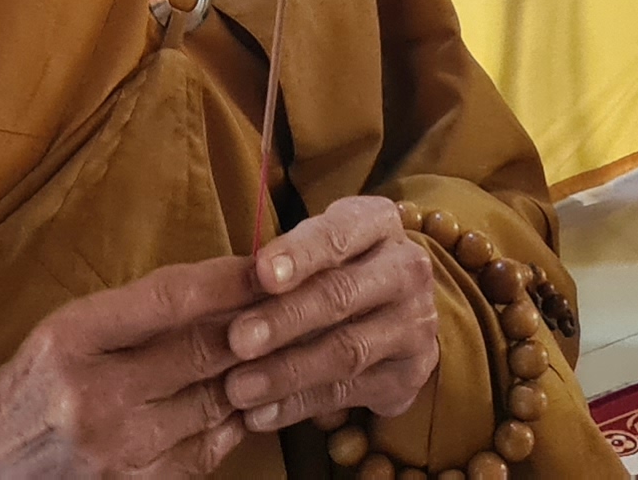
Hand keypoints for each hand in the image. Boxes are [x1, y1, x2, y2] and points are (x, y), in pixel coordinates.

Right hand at [0, 255, 256, 479]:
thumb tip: (216, 290)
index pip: (168, 299)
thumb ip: (130, 317)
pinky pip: (205, 452)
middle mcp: (94, 396)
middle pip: (203, 351)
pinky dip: (229, 423)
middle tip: (291, 305)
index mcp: (70, 340)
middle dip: (254, 326)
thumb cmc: (20, 395)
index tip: (266, 265)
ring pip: (215, 402)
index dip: (227, 279)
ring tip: (275, 351)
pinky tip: (241, 403)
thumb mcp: (58, 337)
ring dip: (250, 375)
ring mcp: (116, 451)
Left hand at [223, 196, 442, 431]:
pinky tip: (259, 414)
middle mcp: (407, 269)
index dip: (300, 253)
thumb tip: (223, 291)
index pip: (340, 233)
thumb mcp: (310, 249)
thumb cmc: (330, 268)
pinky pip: (347, 393)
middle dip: (285, 319)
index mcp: (378, 224)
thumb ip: (276, 267)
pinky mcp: (409, 374)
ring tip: (238, 388)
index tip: (261, 274)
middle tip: (237, 339)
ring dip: (287, 371)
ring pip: (347, 351)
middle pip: (342, 295)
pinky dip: (298, 406)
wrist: (390, 310)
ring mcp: (414, 324)